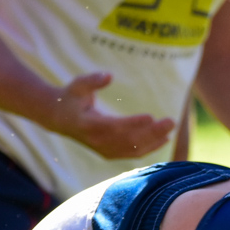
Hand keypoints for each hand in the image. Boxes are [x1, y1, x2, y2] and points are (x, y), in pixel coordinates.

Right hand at [48, 72, 174, 159]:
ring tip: (170, 130)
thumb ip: (92, 81)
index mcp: (89, 124)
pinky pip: (131, 154)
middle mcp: (97, 140)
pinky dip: (148, 149)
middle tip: (171, 121)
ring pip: (132, 149)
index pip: (114, 126)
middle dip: (152, 132)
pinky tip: (163, 140)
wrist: (58, 119)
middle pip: (129, 140)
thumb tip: (109, 76)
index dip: (133, 123)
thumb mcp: (77, 85)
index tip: (151, 117)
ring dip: (154, 141)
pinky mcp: (109, 153)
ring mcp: (103, 150)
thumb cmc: (71, 97)